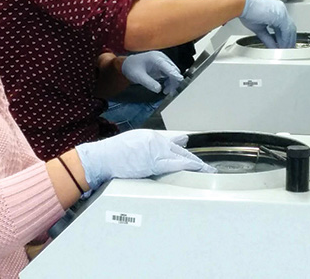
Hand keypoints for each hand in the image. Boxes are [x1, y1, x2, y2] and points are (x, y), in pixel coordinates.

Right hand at [76, 130, 215, 190]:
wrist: (102, 157)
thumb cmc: (113, 153)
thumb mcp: (134, 143)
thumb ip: (149, 146)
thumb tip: (159, 151)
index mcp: (151, 137)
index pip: (174, 144)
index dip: (186, 151)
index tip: (194, 156)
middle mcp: (156, 141)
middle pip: (181, 150)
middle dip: (195, 159)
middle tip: (207, 167)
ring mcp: (155, 151)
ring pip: (182, 157)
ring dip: (196, 165)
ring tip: (207, 171)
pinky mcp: (153, 162)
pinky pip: (175, 165)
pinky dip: (188, 167)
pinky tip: (196, 170)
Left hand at [121, 51, 182, 95]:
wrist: (127, 64)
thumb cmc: (132, 68)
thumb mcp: (138, 77)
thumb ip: (149, 83)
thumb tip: (159, 90)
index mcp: (156, 58)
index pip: (169, 68)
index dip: (175, 76)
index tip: (180, 84)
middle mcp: (161, 58)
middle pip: (174, 70)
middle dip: (174, 82)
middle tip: (171, 93)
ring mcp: (162, 61)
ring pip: (173, 72)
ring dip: (172, 82)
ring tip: (166, 92)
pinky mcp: (161, 66)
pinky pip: (169, 73)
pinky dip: (169, 81)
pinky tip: (165, 88)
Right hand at [239, 0, 296, 48]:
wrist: (243, 5)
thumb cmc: (247, 12)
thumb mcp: (259, 29)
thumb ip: (268, 38)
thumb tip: (272, 46)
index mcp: (277, 10)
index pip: (285, 26)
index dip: (285, 37)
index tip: (284, 45)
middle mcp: (281, 10)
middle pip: (290, 28)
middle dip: (289, 40)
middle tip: (287, 49)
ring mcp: (282, 12)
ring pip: (290, 29)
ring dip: (288, 41)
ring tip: (285, 49)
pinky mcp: (280, 16)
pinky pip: (286, 30)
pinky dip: (285, 39)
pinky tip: (283, 45)